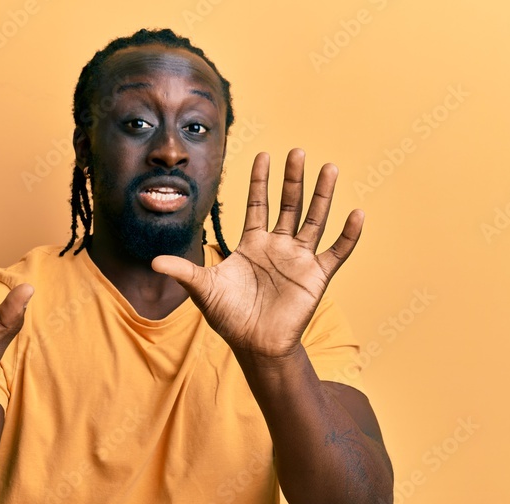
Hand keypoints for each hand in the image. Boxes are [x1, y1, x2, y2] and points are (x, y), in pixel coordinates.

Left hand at [152, 149, 361, 359]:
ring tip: (330, 168)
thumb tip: (153, 261)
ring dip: (322, 195)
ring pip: (314, 220)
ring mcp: (299, 259)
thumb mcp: (203, 290)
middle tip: (298, 151)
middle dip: (293, 179)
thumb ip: (183, 271)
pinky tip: (356, 213)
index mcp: (253, 244)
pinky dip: (348, 234)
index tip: (264, 154)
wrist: (254, 346)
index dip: (260, 180)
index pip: (258, 204)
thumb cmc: (229, 317)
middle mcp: (278, 246)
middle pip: (288, 204)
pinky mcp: (316, 276)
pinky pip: (336, 251)